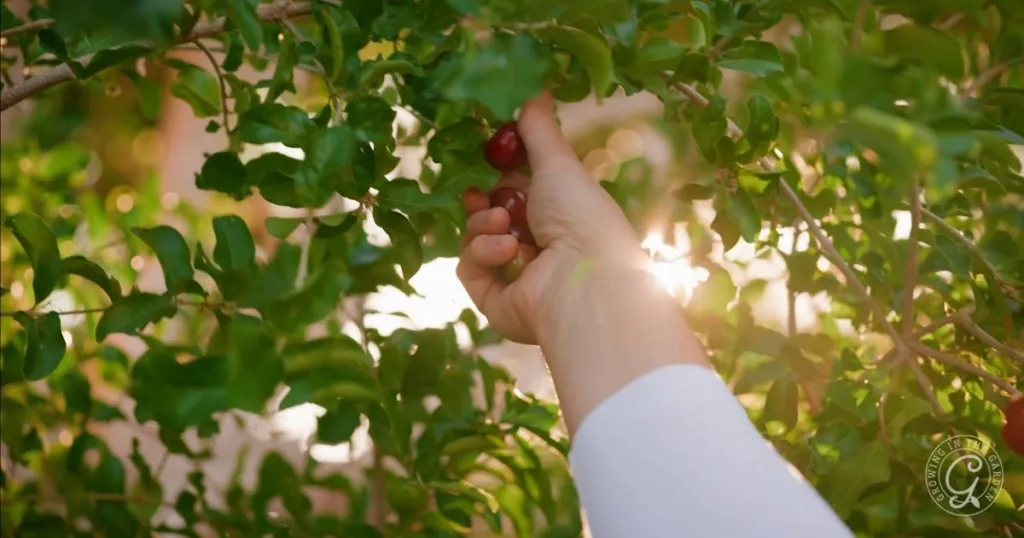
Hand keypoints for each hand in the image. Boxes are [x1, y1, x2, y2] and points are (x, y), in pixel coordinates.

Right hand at [457, 91, 708, 433]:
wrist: (585, 282)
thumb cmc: (582, 217)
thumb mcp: (558, 162)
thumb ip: (538, 127)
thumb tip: (534, 86)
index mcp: (561, 215)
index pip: (520, 191)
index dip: (499, 174)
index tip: (486, 157)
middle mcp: (541, 247)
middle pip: (492, 216)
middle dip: (482, 201)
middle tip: (477, 191)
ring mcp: (517, 276)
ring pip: (475, 239)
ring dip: (484, 224)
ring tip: (505, 224)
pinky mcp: (496, 301)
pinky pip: (470, 269)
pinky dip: (483, 254)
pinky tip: (507, 250)